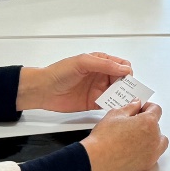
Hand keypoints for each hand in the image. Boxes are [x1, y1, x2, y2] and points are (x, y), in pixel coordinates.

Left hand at [16, 52, 132, 112]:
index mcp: (100, 62)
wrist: (42, 90)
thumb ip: (104, 64)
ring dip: (121, 97)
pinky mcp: (93, 103)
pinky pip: (108, 105)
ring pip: (117, 93)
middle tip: (127, 93)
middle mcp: (101, 75)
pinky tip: (113, 108)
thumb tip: (123, 69)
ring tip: (121, 102)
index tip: (125, 80)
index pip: (121, 66)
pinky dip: (113, 106)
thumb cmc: (59, 72)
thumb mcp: (82, 62)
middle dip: (127, 86)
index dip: (126, 72)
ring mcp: (98, 89)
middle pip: (122, 80)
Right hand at [81, 100, 168, 170]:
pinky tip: (134, 150)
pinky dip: (147, 152)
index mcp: (148, 123)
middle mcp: (154, 139)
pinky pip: (153, 156)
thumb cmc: (103, 140)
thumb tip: (136, 104)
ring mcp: (152, 154)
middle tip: (134, 123)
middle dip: (147, 123)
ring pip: (159, 142)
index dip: (147, 107)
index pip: (156, 110)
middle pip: (157, 126)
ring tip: (137, 137)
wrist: (96, 162)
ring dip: (152, 138)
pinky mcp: (146, 166)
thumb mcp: (115, 115)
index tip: (140, 108)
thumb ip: (130, 107)